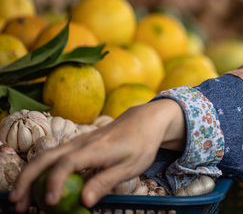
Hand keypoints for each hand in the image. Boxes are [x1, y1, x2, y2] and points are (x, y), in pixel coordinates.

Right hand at [9, 99, 185, 211]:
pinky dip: (40, 172)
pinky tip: (38, 190)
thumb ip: (106, 182)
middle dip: (27, 180)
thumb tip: (85, 202)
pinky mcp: (76, 144)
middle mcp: (81, 142)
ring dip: (28, 177)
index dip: (55, 182)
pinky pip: (53, 158)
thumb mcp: (131, 167)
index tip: (48, 202)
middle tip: (17, 204)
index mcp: (96, 148)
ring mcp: (77, 141)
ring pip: (45, 157)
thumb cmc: (140, 145)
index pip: (68, 163)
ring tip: (20, 201)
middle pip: (46, 158)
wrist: (144, 120)